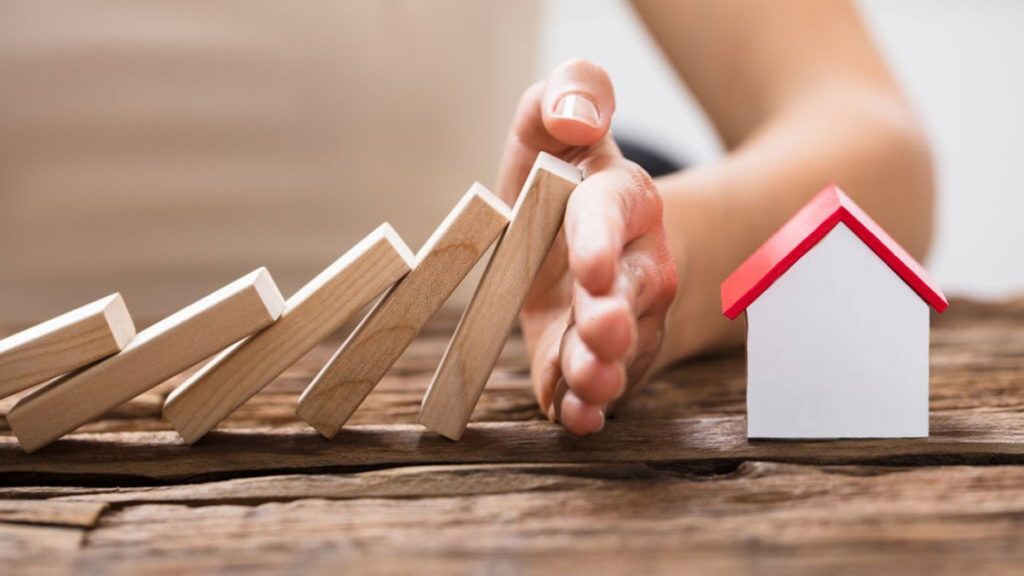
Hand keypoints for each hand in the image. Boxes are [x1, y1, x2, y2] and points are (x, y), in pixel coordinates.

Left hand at [496, 59, 677, 435]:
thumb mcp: (557, 125)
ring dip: (605, 368)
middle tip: (601, 332)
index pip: (615, 213)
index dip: (604, 239)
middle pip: (636, 290)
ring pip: (624, 347)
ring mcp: (625, 318)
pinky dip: (587, 406)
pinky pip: (602, 386)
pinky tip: (575, 418)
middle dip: (617, 314)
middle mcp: (636, 263)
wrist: (598, 243)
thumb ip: (569, 94)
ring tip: (590, 384)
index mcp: (621, 199)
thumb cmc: (567, 181)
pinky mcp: (603, 360)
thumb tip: (577, 114)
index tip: (592, 266)